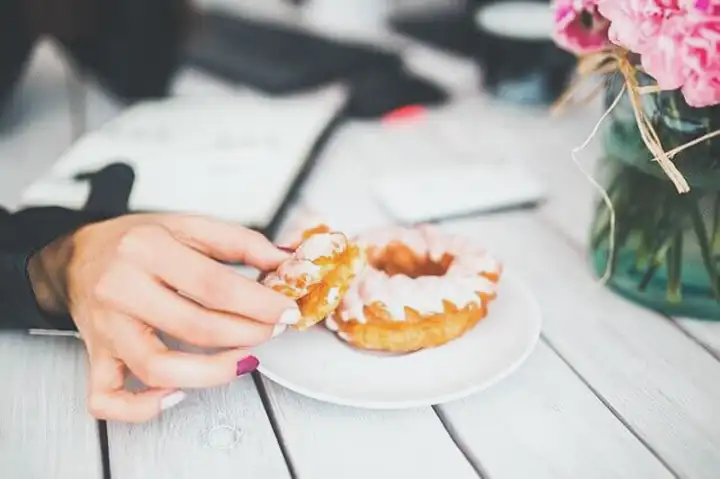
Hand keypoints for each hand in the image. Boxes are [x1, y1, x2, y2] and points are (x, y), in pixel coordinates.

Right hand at [29, 214, 299, 422]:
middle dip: (246, 334)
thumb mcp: (189, 225)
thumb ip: (240, 243)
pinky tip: (177, 394)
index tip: (286, 312)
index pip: (213, 285)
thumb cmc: (137, 242)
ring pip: (158, 368)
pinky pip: (108, 398)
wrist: (78, 257)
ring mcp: (105, 328)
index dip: (259, 304)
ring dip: (211, 373)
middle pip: (194, 327)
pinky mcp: (95, 357)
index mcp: (147, 249)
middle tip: (271, 331)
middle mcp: (121, 289)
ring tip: (242, 360)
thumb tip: (286, 261)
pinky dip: (143, 408)